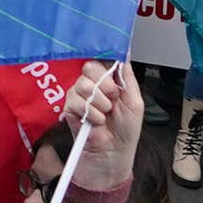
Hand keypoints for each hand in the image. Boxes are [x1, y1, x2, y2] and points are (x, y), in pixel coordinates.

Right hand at [59, 60, 143, 193]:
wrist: (114, 151)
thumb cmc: (126, 129)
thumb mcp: (134, 100)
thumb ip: (127, 75)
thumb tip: (124, 51)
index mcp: (109, 80)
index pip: (102, 59)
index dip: (106, 62)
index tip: (112, 71)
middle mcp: (93, 84)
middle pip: (89, 67)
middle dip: (104, 84)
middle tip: (112, 98)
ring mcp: (79, 95)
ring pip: (83, 84)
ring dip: (99, 102)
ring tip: (105, 114)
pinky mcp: (69, 108)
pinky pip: (75, 101)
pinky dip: (90, 113)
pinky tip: (95, 121)